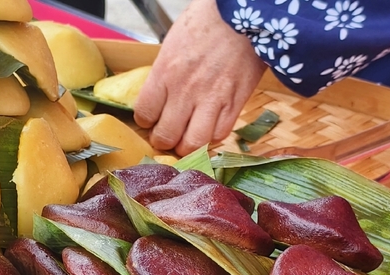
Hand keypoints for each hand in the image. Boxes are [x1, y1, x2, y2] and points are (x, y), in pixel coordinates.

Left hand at [135, 0, 265, 155]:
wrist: (245, 12)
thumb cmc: (208, 21)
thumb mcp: (173, 44)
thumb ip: (165, 75)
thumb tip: (160, 98)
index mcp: (165, 73)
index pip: (145, 114)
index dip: (146, 121)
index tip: (152, 119)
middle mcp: (185, 91)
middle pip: (165, 136)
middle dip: (163, 141)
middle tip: (167, 136)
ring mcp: (212, 100)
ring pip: (193, 144)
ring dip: (187, 147)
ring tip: (187, 140)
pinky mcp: (236, 103)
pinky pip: (220, 134)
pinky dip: (213, 137)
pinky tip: (210, 127)